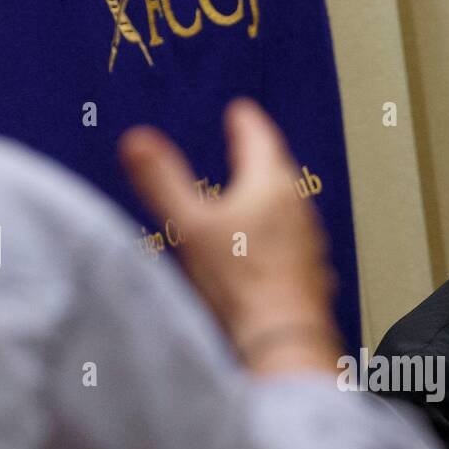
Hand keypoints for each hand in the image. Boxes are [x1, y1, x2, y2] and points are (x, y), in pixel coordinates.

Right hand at [119, 99, 338, 373]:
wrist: (283, 338)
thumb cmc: (239, 283)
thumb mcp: (190, 225)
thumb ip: (162, 181)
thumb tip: (136, 139)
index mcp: (269, 185)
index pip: (260, 138)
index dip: (246, 122)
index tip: (240, 110)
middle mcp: (298, 208)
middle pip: (278, 171)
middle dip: (259, 156)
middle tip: (248, 145)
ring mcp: (309, 242)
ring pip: (289, 208)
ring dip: (270, 198)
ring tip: (254, 195)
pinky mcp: (313, 274)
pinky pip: (293, 244)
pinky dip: (277, 236)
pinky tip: (266, 251)